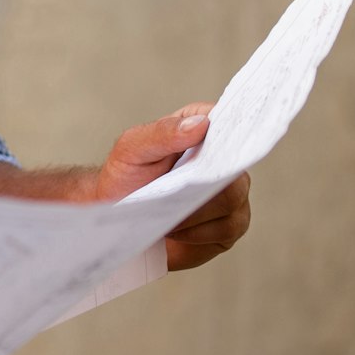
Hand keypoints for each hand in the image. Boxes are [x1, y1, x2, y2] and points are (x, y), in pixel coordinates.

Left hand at [95, 102, 252, 270]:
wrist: (121, 216)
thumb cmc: (127, 176)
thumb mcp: (132, 148)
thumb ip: (162, 132)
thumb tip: (200, 124)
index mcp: (199, 129)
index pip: (227, 122)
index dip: (228, 132)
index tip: (211, 147)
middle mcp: (223, 160)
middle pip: (233, 169)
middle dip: (202, 184)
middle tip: (174, 193)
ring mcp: (232, 194)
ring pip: (231, 202)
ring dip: (194, 212)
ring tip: (165, 212)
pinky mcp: (230, 224)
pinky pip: (226, 229)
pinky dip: (196, 233)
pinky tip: (174, 229)